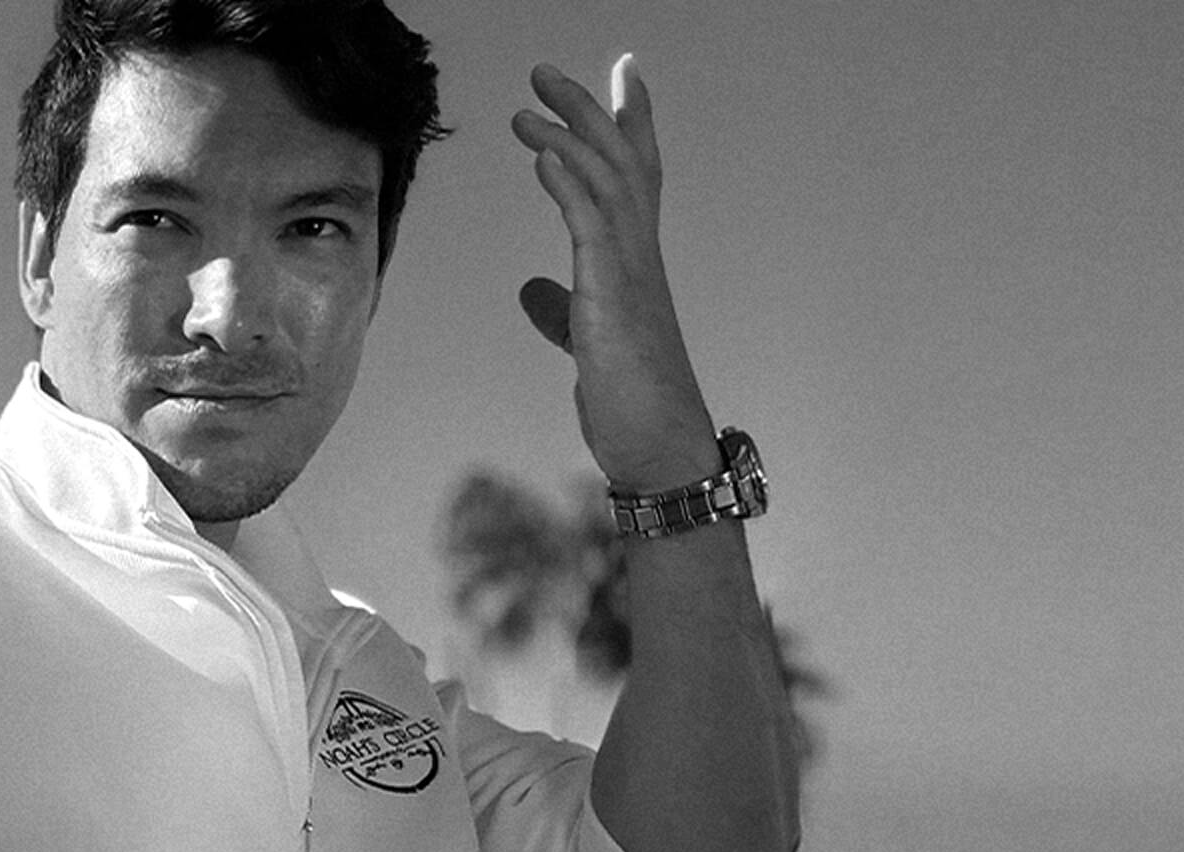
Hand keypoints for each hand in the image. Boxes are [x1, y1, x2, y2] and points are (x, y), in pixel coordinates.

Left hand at [510, 54, 719, 493]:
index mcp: (634, 262)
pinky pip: (592, 227)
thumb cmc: (631, 400)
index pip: (635, 175)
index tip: (619, 73)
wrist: (659, 448)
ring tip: (524, 107)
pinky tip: (541, 157)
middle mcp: (641, 256)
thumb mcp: (587, 342)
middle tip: (547, 70)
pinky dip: (568, 185)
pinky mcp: (614, 298)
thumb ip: (563, 309)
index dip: (626, 122)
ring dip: (566, 137)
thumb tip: (533, 291)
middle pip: (619, 162)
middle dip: (586, 111)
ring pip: (607, 184)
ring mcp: (632, 274)